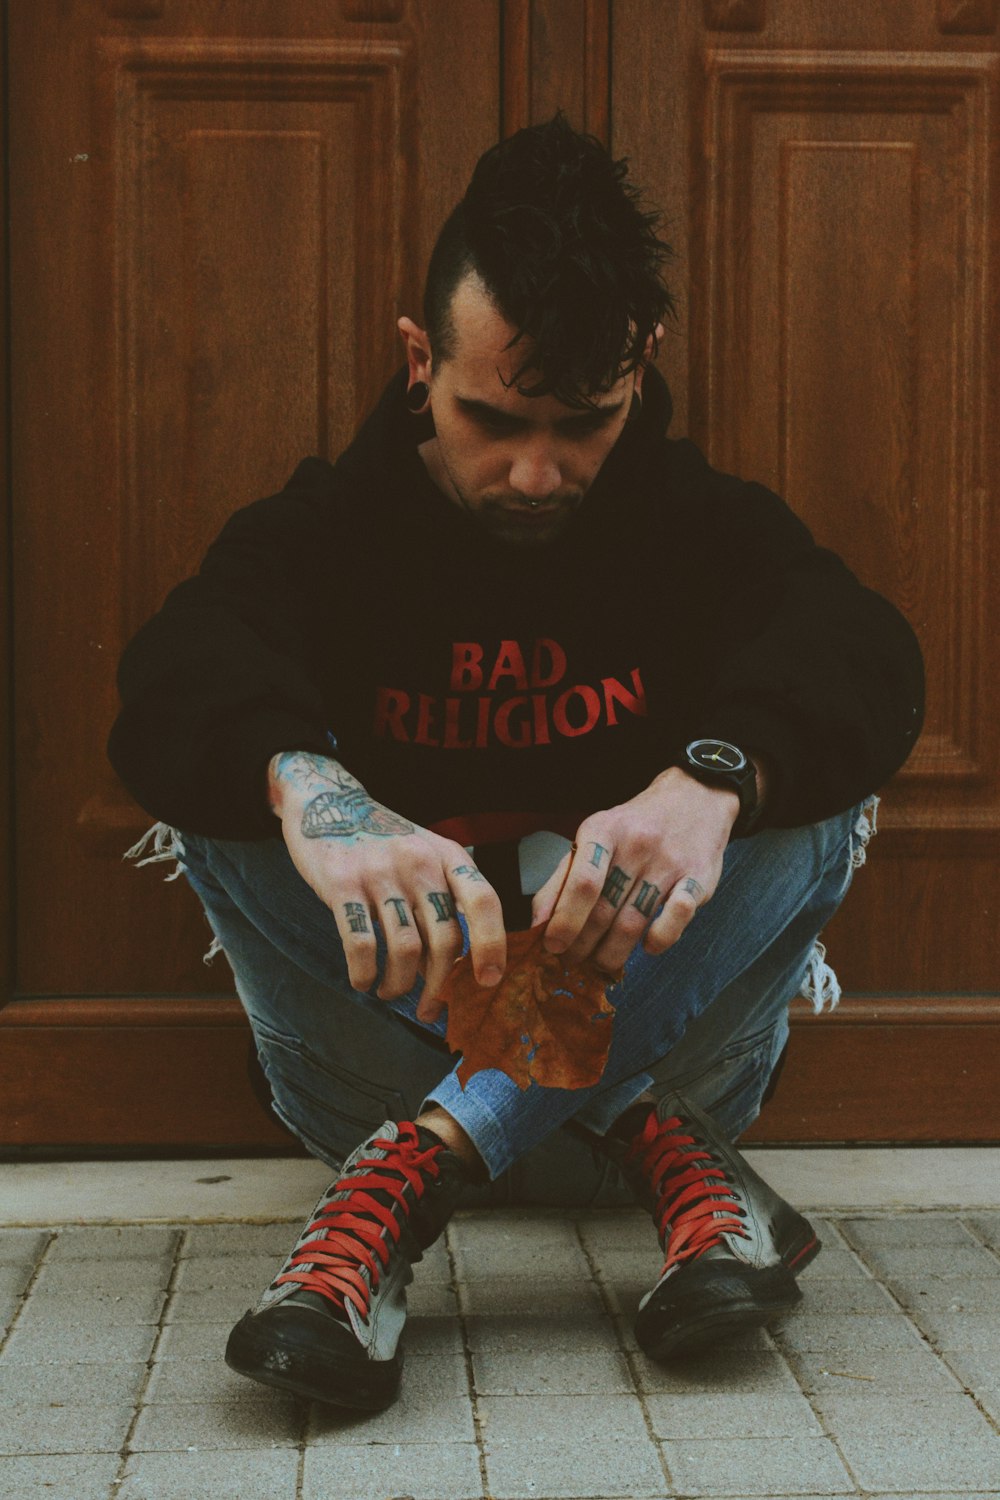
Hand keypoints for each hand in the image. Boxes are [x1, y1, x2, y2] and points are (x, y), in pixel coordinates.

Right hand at [269, 752, 504, 1020]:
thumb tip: (452, 969)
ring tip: (391, 993)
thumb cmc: (384, 841)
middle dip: (440, 985)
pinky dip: (364, 973)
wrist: (327, 802)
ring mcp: (380, 872)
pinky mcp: (342, 883)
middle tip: (429, 1008)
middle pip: (445, 939)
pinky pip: (362, 943)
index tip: (489, 980)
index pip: (483, 900)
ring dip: (399, 985)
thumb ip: (441, 901)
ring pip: (405, 949)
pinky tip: (363, 981)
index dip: (492, 944)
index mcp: (447, 855)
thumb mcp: (425, 855)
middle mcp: (418, 862)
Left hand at [530, 767, 743, 972]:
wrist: (694, 799)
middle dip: (582, 945)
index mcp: (604, 830)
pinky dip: (659, 940)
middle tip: (571, 962)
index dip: (564, 920)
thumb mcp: (594, 838)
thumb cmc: (634, 827)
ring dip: (612, 952)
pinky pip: (677, 918)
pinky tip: (646, 947)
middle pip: (604, 909)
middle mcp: (637, 844)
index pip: (581, 883)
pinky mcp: (699, 878)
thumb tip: (537, 921)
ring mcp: (670, 862)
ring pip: (634, 922)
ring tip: (600, 964)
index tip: (552, 946)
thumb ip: (563, 878)